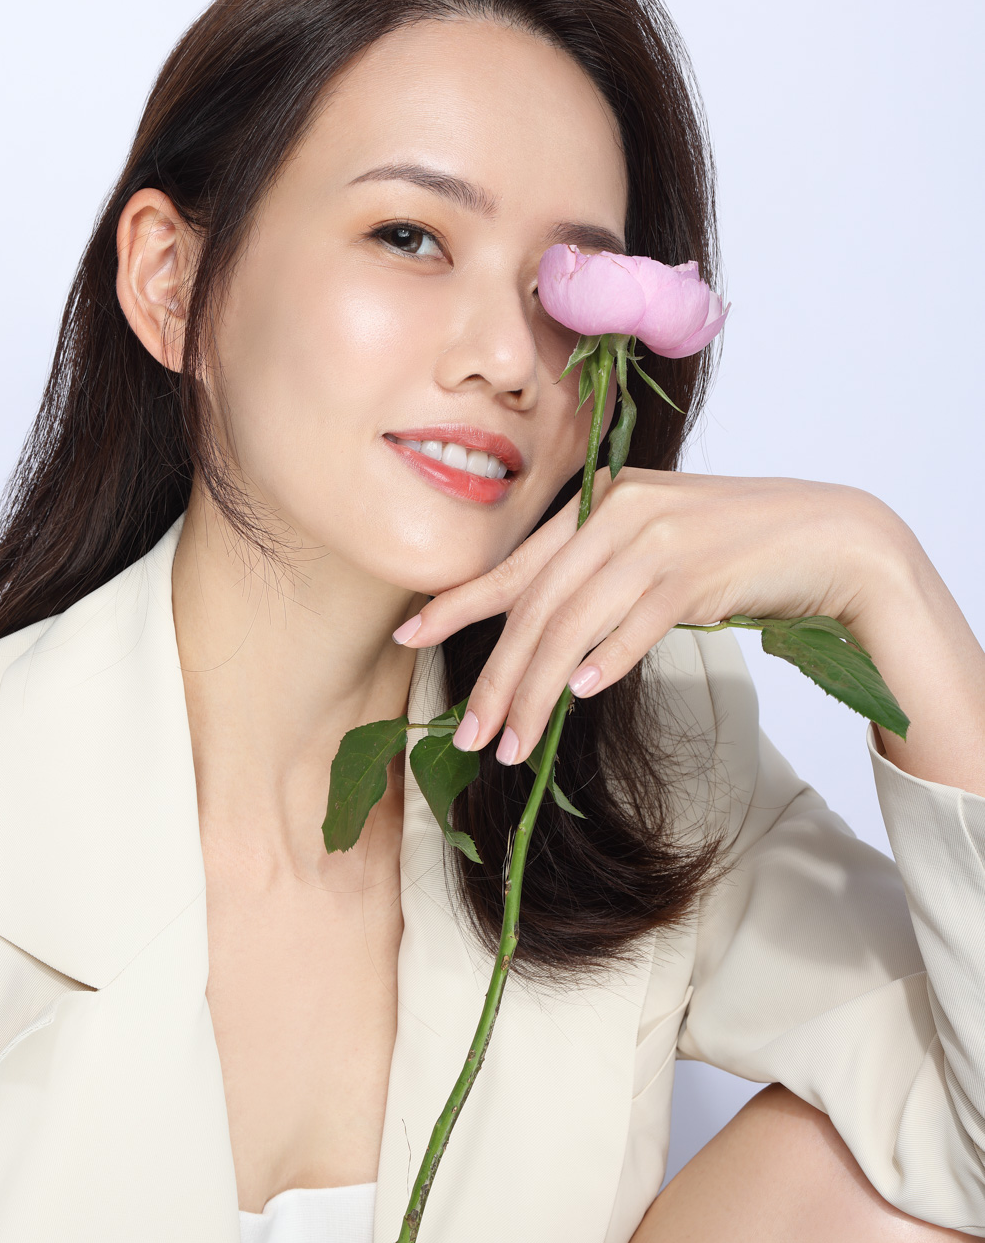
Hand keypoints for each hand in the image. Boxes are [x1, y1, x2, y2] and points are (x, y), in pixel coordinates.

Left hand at [395, 468, 900, 764]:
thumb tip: (555, 650)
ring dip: (536, 690)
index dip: (460, 603)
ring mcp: (657, 537)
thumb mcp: (658, 551)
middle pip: (535, 604)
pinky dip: (605, 658)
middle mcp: (620, 509)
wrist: (831, 537)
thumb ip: (603, 579)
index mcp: (604, 499)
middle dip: (495, 674)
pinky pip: (634, 622)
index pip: (519, 563)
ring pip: (572, 623)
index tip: (412, 635)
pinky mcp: (696, 569)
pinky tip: (581, 694)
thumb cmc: (739, 550)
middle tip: (468, 731)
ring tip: (513, 742)